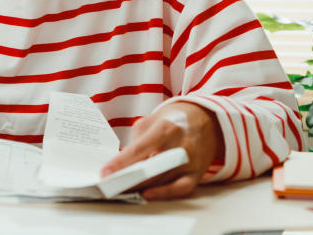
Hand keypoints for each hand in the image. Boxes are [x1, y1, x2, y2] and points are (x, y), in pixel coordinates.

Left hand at [100, 101, 222, 199]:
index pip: (140, 149)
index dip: (121, 162)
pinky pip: (180, 188)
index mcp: (166, 128)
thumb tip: (122, 161)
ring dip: (140, 187)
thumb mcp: (152, 120)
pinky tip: (146, 194)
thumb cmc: (175, 119)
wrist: (207, 118)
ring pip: (162, 180)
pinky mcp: (198, 173)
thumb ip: (137, 140)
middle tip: (110, 185)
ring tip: (121, 190)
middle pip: (151, 168)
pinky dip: (163, 193)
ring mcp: (191, 162)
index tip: (105, 173)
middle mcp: (181, 146)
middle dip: (128, 178)